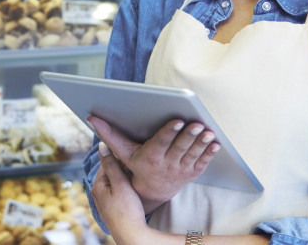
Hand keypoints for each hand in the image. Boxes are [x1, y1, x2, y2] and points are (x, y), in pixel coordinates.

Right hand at [88, 115, 219, 212]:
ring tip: (208, 132)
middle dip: (189, 136)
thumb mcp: (123, 152)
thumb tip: (91, 117)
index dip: (169, 132)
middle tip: (198, 124)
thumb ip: (109, 134)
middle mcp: (166, 164)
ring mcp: (180, 169)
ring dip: (202, 144)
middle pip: (179, 148)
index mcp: (150, 157)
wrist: (152, 191)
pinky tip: (216, 144)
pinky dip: (210, 154)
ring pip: (192, 155)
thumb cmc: (137, 164)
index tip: (178, 120)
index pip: (161, 143)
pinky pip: (202, 162)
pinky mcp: (192, 172)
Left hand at [92, 142, 154, 244]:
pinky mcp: (113, 207)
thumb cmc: (127, 210)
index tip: (133, 151)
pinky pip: (119, 190)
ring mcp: (105, 201)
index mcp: (97, 186)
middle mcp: (98, 193)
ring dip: (126, 175)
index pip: (106, 162)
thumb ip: (112, 164)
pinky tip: (136, 185)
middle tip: (138, 161)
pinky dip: (126, 185)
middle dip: (123, 166)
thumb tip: (102, 145)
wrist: (132, 235)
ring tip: (139, 172)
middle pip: (111, 171)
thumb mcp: (120, 184)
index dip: (120, 155)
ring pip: (116, 180)